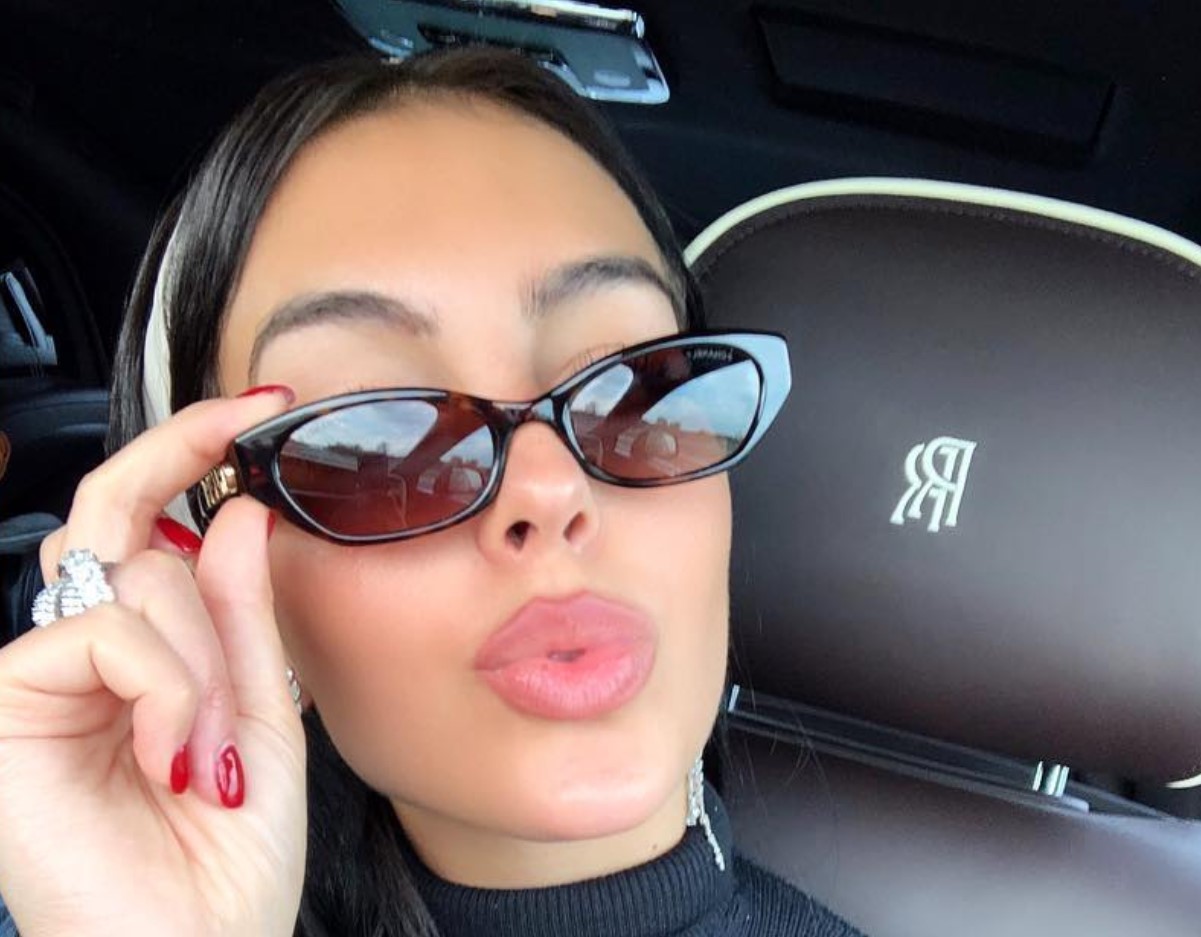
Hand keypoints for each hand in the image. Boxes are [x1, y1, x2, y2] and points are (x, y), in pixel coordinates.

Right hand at [0, 390, 306, 936]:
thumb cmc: (227, 860)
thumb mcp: (259, 715)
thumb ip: (239, 616)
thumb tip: (232, 511)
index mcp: (135, 656)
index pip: (142, 525)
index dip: (186, 448)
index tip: (258, 403)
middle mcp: (74, 658)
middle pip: (110, 513)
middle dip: (184, 458)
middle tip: (250, 413)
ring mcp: (30, 682)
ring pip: (128, 579)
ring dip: (203, 651)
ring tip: (213, 743)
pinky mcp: (4, 711)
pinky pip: (104, 636)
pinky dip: (167, 684)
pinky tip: (176, 753)